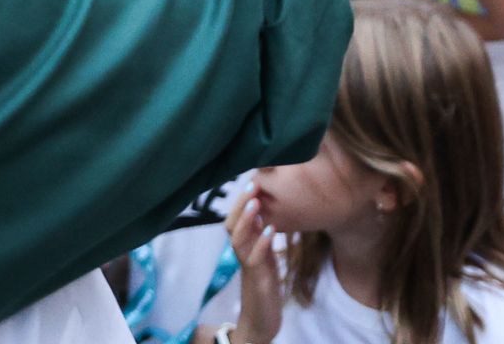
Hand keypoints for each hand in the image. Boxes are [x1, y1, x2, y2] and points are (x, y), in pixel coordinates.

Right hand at [227, 190, 283, 343]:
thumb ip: (261, 237)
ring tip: (256, 202)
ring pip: (239, 240)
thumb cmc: (264, 287)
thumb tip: (262, 211)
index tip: (252, 178)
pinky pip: (256, 260)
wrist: (261, 323)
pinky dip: (262, 244)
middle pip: (231, 226)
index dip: (239, 201)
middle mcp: (242, 255)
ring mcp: (249, 268)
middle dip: (240, 204)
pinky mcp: (259, 282)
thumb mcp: (264, 258)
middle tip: (252, 182)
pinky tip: (271, 231)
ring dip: (247, 220)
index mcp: (244, 248)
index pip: (234, 220)